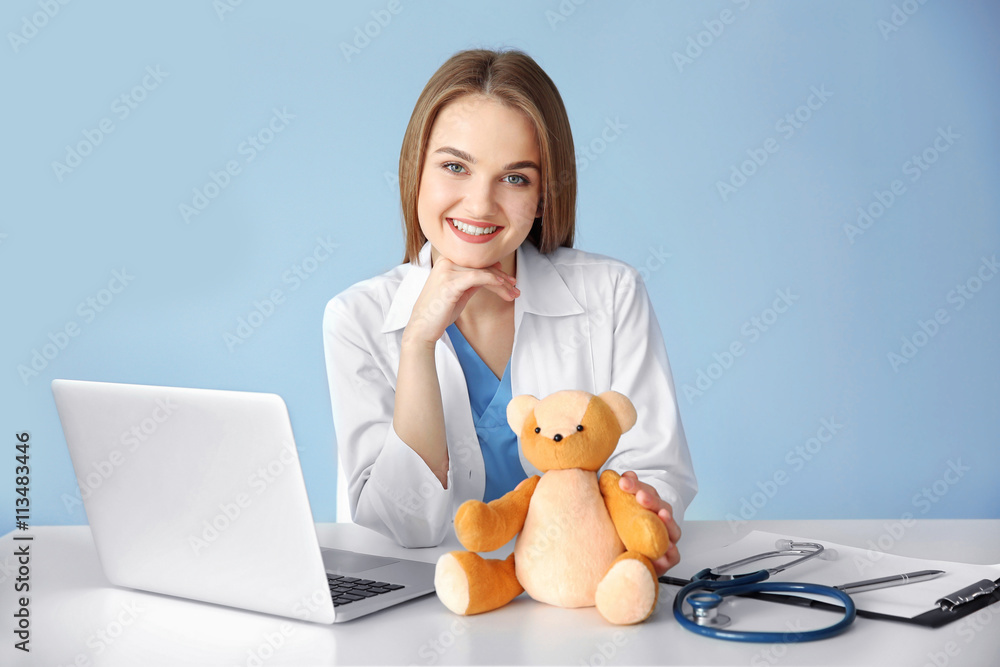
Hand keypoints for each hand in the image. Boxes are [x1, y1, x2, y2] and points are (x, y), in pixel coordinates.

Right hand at [402, 256, 518, 346]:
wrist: (422, 328)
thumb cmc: (440, 311)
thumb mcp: (460, 292)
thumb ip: (473, 280)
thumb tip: (493, 272)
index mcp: (447, 260)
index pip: (477, 262)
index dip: (496, 270)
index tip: (510, 281)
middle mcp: (446, 261)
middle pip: (481, 266)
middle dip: (501, 278)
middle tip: (515, 288)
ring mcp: (446, 270)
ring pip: (482, 272)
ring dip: (501, 283)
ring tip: (513, 293)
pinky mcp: (450, 282)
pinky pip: (477, 277)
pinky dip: (492, 281)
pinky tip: (502, 286)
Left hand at [618, 471, 680, 575]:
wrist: (618, 560)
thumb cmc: (619, 533)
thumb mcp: (616, 511)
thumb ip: (617, 494)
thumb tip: (623, 476)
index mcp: (648, 507)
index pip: (646, 492)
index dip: (636, 485)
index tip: (623, 482)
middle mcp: (659, 522)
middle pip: (661, 507)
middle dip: (651, 500)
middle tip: (640, 496)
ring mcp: (665, 540)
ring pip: (672, 529)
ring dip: (667, 521)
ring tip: (661, 515)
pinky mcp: (666, 560)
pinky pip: (674, 555)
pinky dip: (671, 551)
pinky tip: (667, 546)